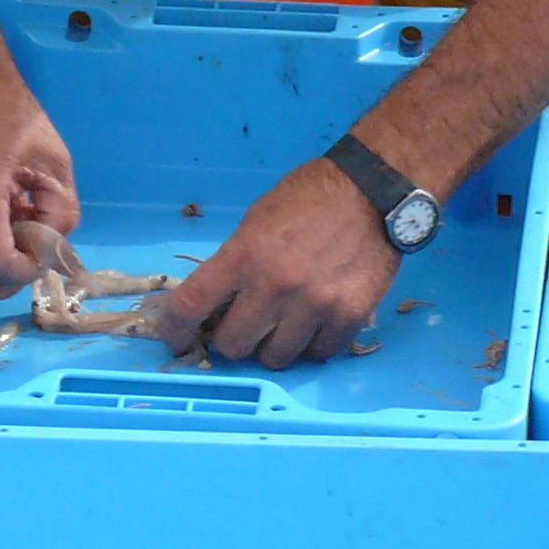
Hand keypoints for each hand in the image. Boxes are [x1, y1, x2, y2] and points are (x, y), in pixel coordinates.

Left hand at [157, 157, 398, 366]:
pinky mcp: (349, 316)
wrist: (374, 190)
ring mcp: (313, 305)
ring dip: (275, 345)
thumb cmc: (311, 198)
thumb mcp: (258, 220)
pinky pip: (318, 354)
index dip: (174, 330)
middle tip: (248, 324)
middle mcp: (274, 286)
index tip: (177, 338)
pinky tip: (317, 323)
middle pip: (233, 345)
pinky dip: (313, 344)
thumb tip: (219, 303)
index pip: (190, 306)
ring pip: (275, 358)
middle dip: (234, 337)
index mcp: (243, 256)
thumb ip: (236, 262)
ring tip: (286, 323)